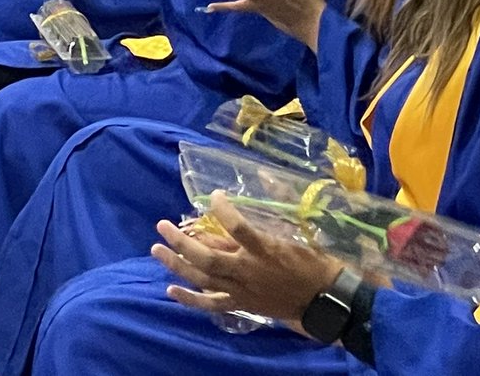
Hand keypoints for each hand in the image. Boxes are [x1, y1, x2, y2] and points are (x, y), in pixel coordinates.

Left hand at [151, 192, 345, 324]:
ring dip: (177, 264)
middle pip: (208, 257)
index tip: (213, 195)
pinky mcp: (241, 304)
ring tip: (156, 250)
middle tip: (162, 226)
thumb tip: (265, 175)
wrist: (323, 299)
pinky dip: (190, 299)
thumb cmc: (312, 261)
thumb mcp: (299, 229)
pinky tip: (170, 290)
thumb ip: (279, 203)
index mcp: (264, 249)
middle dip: (181, 242)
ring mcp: (242, 290)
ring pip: (203, 278)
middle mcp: (248, 270)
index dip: (222, 210)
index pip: (237, 227)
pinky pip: (211, 304)